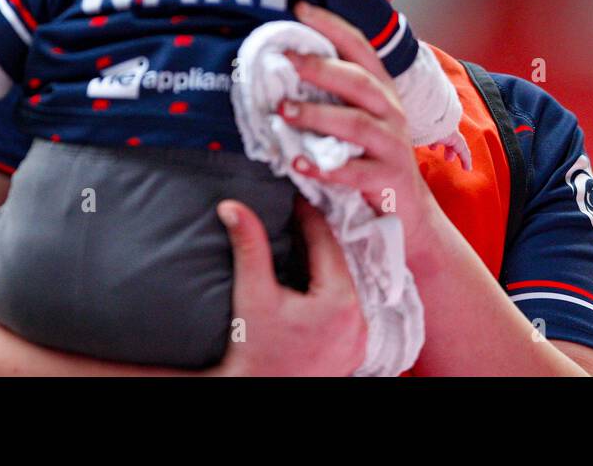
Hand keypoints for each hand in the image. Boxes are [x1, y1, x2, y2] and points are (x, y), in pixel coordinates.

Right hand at [215, 195, 366, 375]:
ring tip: (301, 244)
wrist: (253, 393)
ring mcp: (358, 339)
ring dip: (324, 265)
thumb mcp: (252, 295)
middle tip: (297, 216)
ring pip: (344, 285)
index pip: (326, 242)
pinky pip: (346, 310)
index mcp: (340, 301)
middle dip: (316, 239)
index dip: (308, 217)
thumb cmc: (253, 353)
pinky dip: (329, 292)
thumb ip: (248, 247)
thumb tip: (233, 207)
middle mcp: (358, 320)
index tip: (295, 198)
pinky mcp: (352, 352)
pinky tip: (310, 282)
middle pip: (338, 263)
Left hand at [275, 0, 442, 255]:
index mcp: (380, 89)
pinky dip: (326, 168)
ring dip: (318, 115)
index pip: (359, 46)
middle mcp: (391, 110)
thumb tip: (279, 64)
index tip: (298, 7)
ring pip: (357, 123)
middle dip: (321, 67)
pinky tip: (298, 164)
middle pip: (359, 81)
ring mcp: (393, 145)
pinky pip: (356, 172)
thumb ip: (330, 94)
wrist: (408, 213)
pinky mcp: (389, 179)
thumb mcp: (357, 118)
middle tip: (284, 59)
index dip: (331, 24)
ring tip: (283, 112)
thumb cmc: (370, 157)